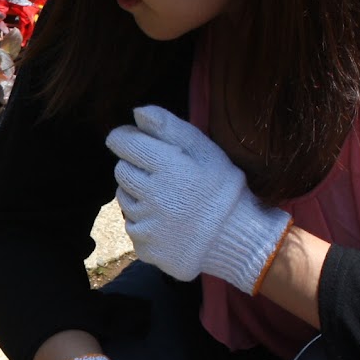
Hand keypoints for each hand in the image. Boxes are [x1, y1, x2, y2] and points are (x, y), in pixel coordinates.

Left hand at [106, 105, 291, 293]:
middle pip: (121, 171)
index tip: (135, 140)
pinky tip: (168, 222)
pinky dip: (145, 222)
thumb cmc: (222, 188)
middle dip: (136, 168)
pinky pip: (132, 227)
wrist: (237, 239)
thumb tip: (137, 112)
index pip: (123, 143)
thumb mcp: (205, 150)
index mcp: (168, 167)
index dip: (126, 139)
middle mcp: (152, 196)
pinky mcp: (145, 247)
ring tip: (169, 199)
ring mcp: (146, 225)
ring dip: (139, 195)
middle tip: (163, 175)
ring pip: (124, 199)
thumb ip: (169, 128)